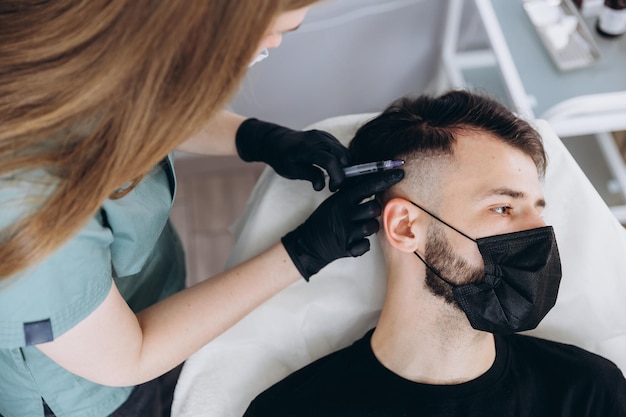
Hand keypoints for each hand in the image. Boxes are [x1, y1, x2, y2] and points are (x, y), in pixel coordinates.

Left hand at [235, 118, 350, 191]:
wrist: (276, 141)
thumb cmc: (282, 158)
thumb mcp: (292, 170)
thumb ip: (309, 176)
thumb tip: (322, 186)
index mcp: (308, 148)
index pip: (331, 161)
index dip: (337, 177)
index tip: (333, 188)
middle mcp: (318, 138)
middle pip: (343, 155)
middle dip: (344, 173)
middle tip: (335, 186)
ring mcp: (324, 135)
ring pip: (344, 151)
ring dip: (345, 167)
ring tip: (335, 179)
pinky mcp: (327, 136)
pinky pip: (340, 148)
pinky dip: (342, 160)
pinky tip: (334, 170)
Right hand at [281, 169, 404, 279]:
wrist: (306, 244)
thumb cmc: (323, 221)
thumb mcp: (333, 202)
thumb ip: (350, 192)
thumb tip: (369, 177)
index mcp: (341, 200)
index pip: (367, 186)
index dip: (384, 179)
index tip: (399, 173)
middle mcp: (344, 214)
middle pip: (373, 208)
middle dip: (374, 210)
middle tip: (366, 213)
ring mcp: (346, 232)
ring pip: (372, 226)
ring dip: (370, 227)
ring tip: (359, 228)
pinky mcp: (346, 248)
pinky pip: (366, 245)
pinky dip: (363, 245)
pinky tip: (355, 242)